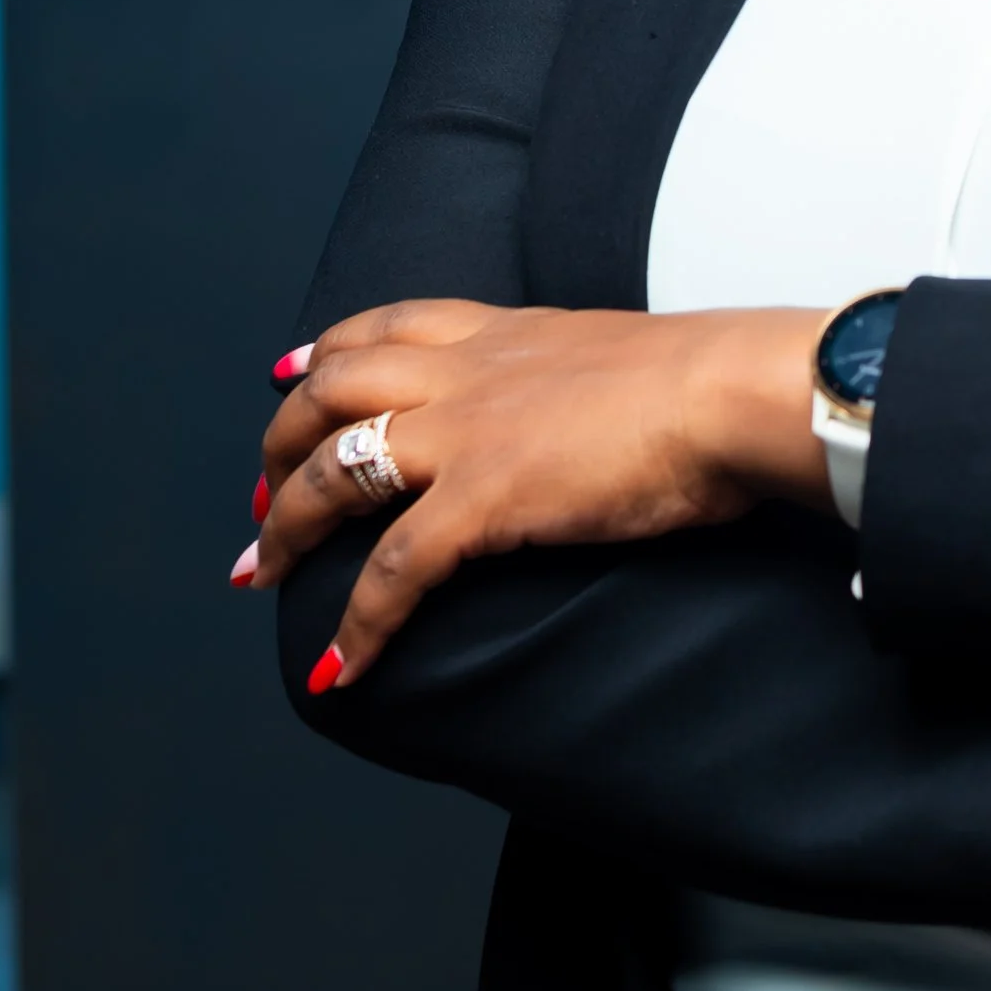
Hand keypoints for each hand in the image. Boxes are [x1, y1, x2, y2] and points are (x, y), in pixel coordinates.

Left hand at [242, 301, 831, 687]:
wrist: (731, 394)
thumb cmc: (708, 381)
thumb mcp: (619, 357)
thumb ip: (578, 379)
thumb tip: (585, 412)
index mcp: (504, 333)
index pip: (386, 325)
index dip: (325, 351)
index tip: (292, 373)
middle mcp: (467, 373)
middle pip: (330, 391)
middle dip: (278, 443)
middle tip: (260, 496)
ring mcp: (466, 434)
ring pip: (332, 471)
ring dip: (284, 526)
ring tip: (260, 572)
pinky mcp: (482, 500)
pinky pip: (393, 571)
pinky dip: (356, 624)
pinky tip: (339, 665)